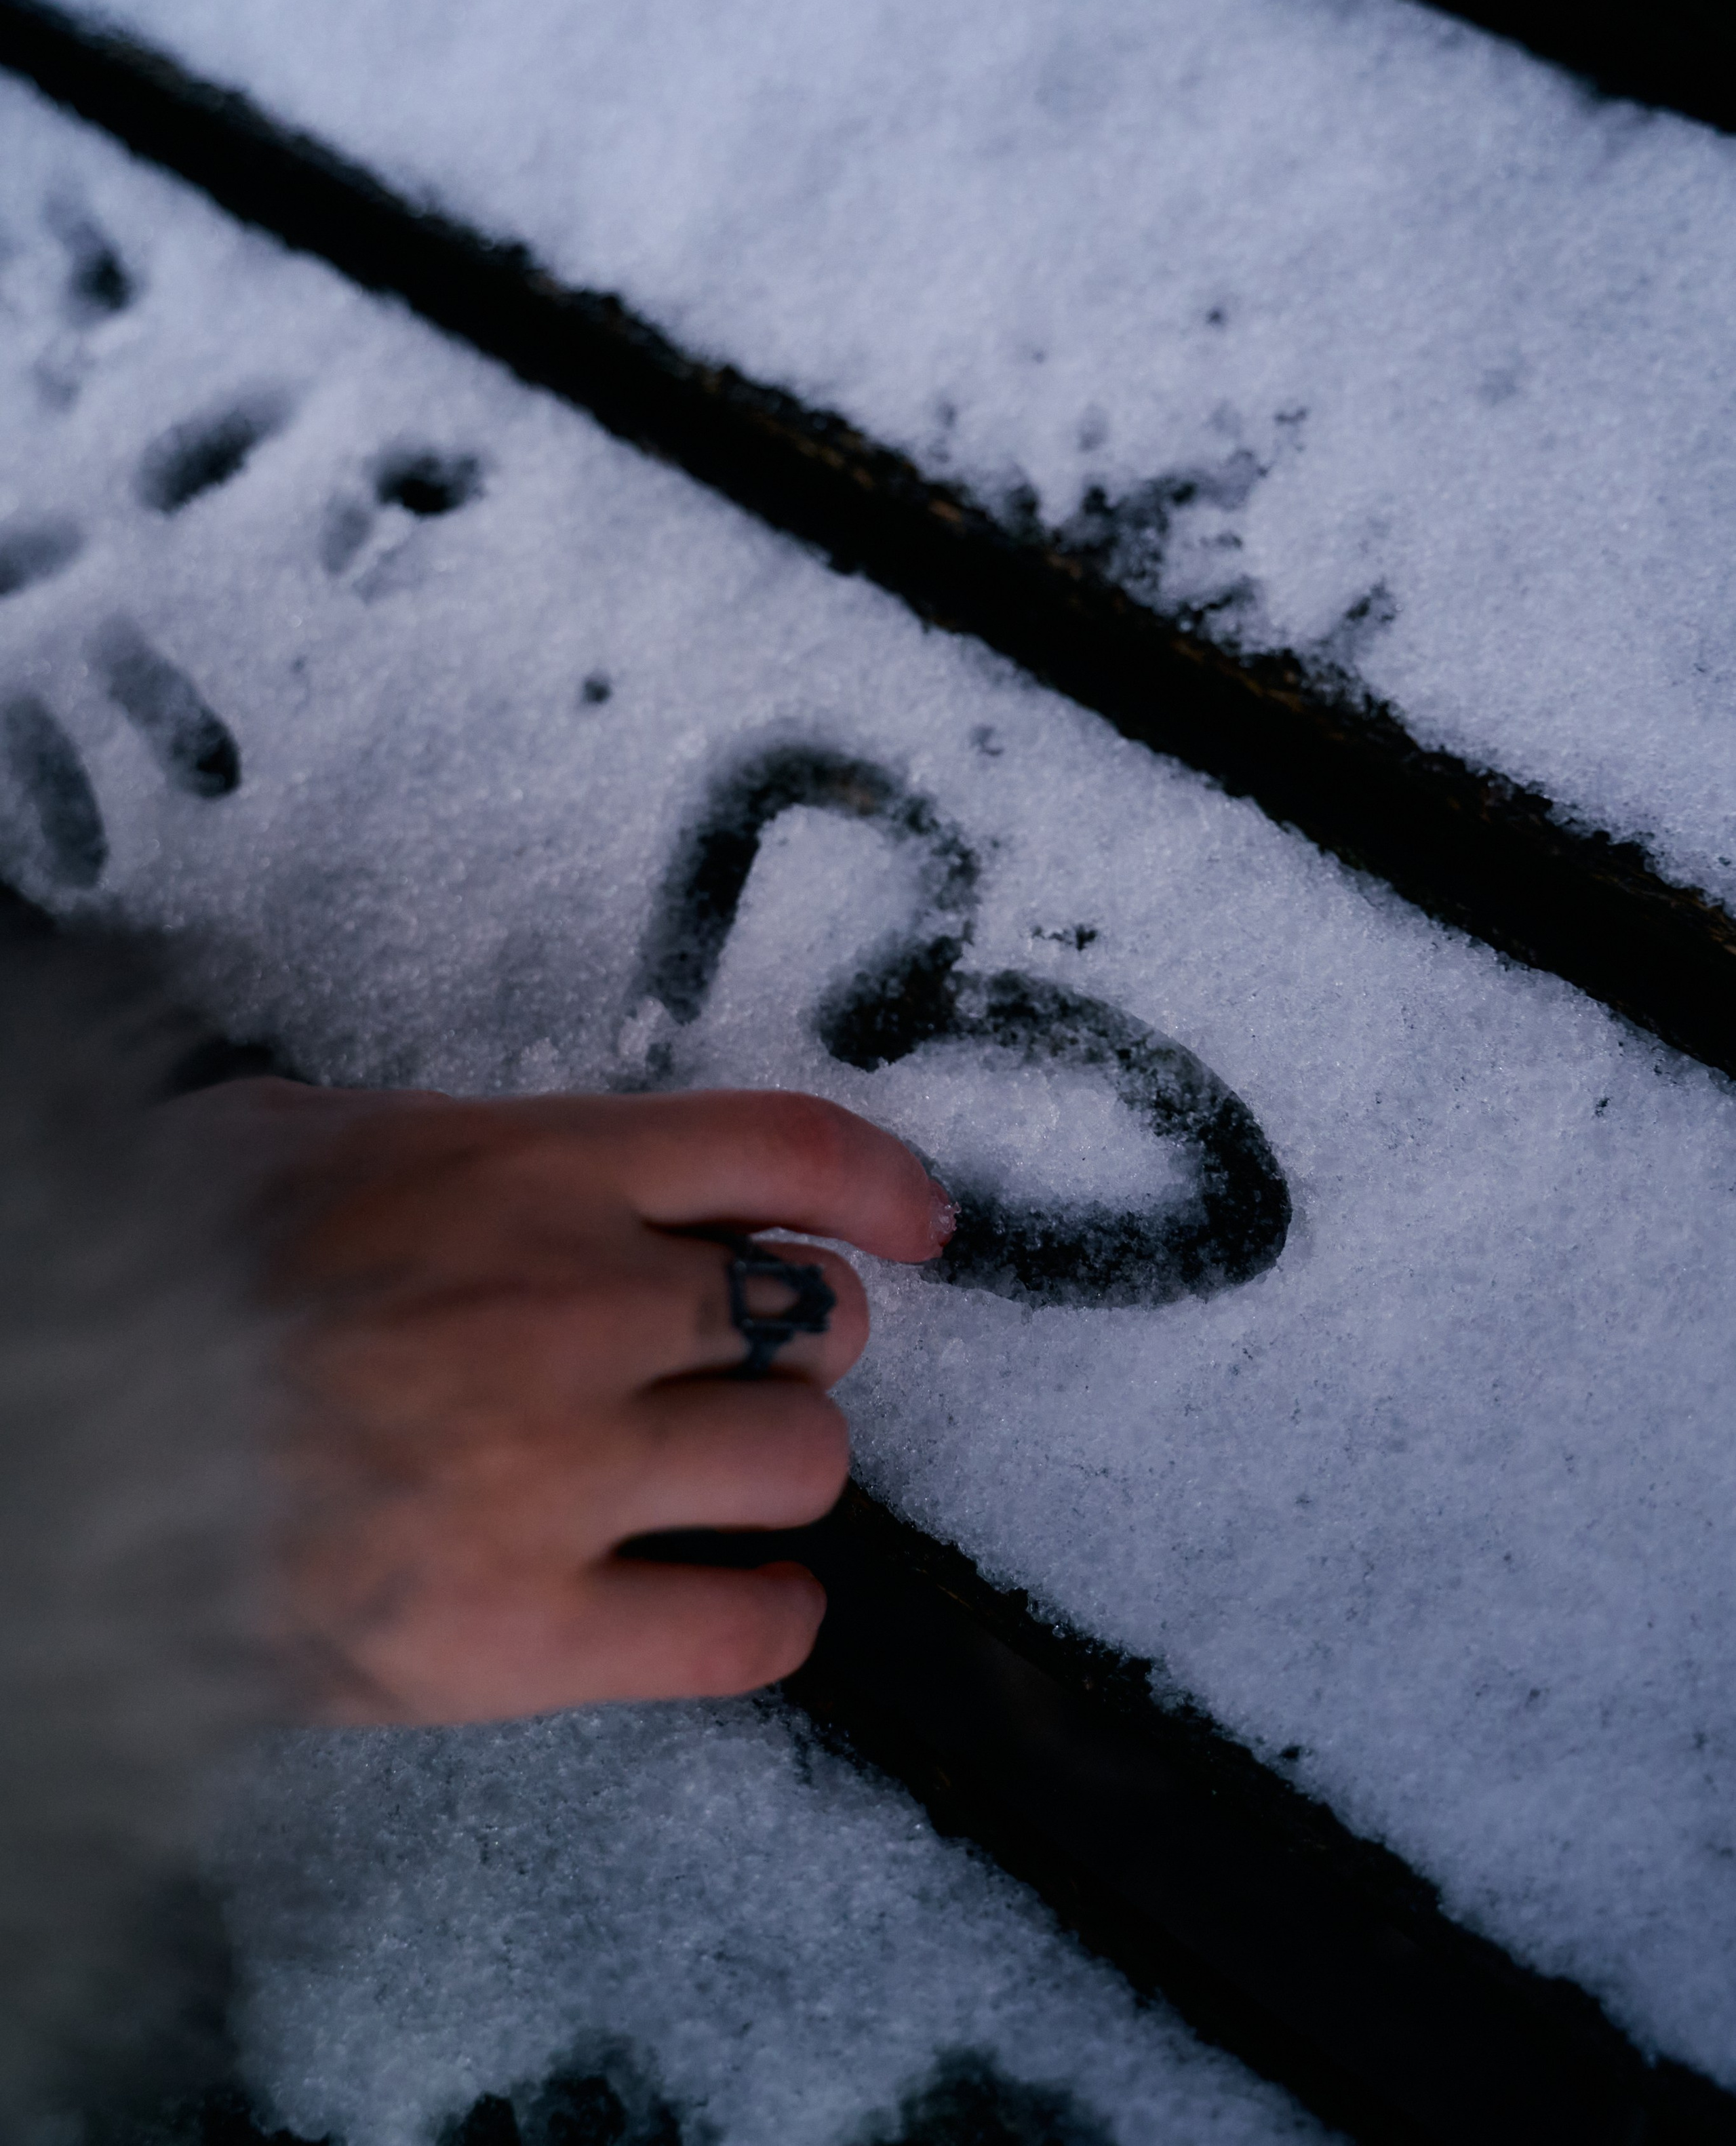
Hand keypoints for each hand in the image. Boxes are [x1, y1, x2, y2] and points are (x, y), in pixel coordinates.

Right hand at [192, 1082, 950, 1724]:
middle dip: (793, 1345)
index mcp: (534, 1172)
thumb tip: (547, 1164)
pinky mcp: (524, 1630)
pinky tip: (741, 1603)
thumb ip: (465, 1150)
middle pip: (817, 1320)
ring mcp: (562, 1471)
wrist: (62, 1436)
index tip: (923, 1225)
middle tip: (733, 1369)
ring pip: (799, 1461)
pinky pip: (740, 1635)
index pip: (786, 1153)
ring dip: (771, 1468)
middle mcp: (580, 1306)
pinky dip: (764, 1617)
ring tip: (709, 1479)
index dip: (883, 1188)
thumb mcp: (314, 1142)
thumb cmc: (177, 1277)